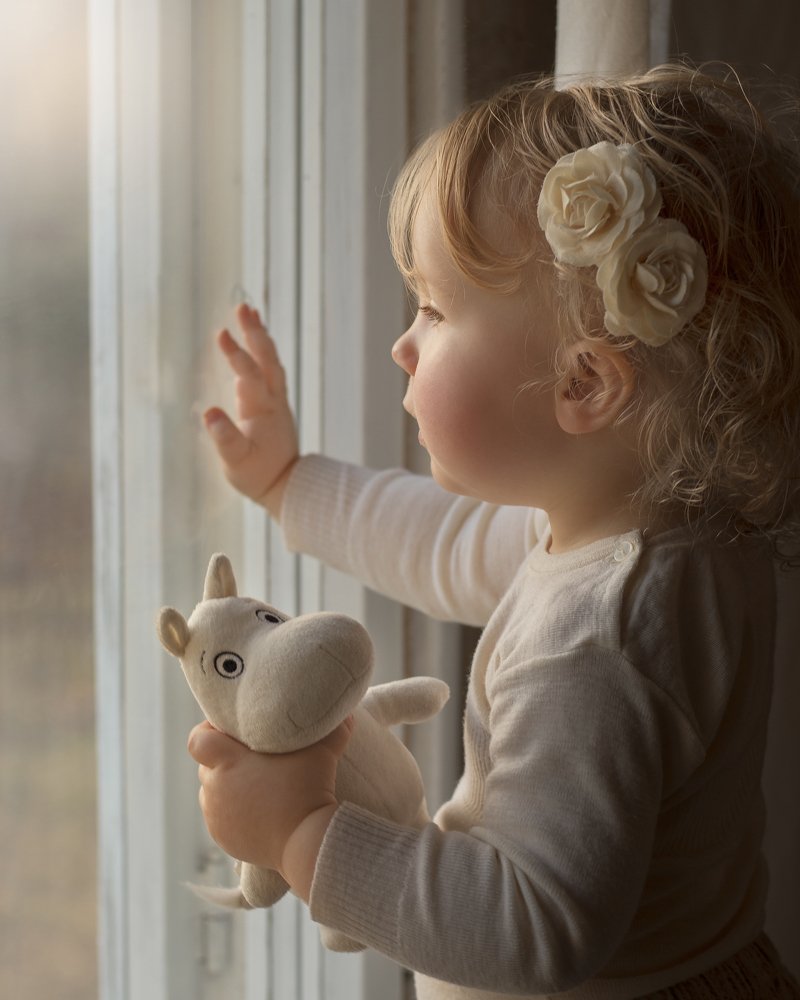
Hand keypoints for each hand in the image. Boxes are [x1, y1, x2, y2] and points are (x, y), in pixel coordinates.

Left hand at [188, 719, 352, 898]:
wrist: (306, 842)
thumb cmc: (310, 789)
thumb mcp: (323, 750)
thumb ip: (331, 726)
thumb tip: (345, 712)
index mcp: (227, 761)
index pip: (198, 739)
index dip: (209, 731)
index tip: (230, 731)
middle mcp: (215, 788)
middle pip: (207, 764)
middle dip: (225, 759)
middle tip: (252, 757)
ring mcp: (216, 816)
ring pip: (213, 792)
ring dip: (229, 786)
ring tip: (257, 785)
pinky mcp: (223, 839)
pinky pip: (221, 818)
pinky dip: (233, 812)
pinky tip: (257, 810)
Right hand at [204, 304, 298, 518]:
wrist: (286, 485)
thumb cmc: (258, 475)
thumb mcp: (236, 462)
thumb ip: (224, 438)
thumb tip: (207, 412)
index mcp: (262, 411)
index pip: (250, 375)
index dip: (236, 354)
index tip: (221, 333)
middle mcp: (273, 400)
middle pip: (267, 360)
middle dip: (255, 333)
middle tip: (243, 306)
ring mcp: (276, 400)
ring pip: (271, 362)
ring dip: (261, 337)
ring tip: (249, 312)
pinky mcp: (275, 404)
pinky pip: (271, 369)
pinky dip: (264, 351)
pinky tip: (256, 339)